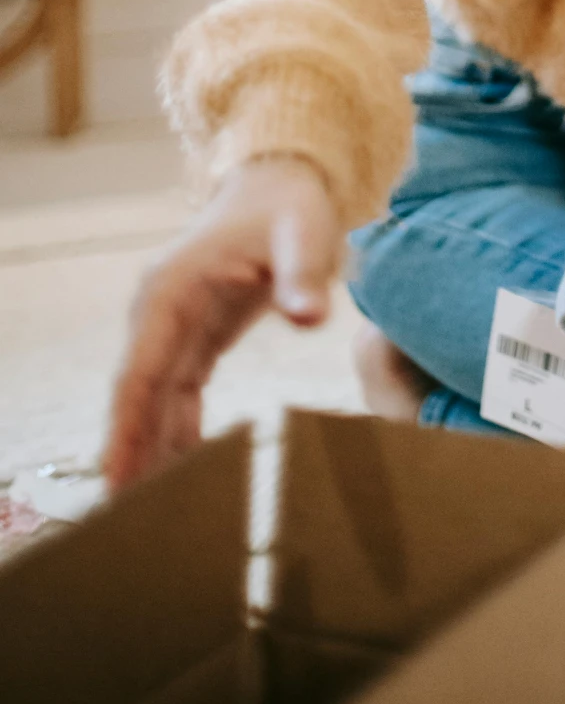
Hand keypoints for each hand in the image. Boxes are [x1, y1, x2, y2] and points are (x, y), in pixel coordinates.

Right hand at [105, 155, 342, 493]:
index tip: (117, 478)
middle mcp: (159, 313)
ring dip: (152, 452)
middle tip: (127, 519)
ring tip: (151, 515)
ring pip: (154, 404)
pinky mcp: (193, 340)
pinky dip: (176, 435)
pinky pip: (176, 397)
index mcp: (171, 290)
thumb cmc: (291, 207)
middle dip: (131, 454)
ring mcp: (171, 328)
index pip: (141, 371)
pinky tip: (183, 477)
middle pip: (138, 397)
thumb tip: (309, 319)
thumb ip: (303, 276)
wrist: (284, 184)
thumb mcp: (304, 234)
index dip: (127, 427)